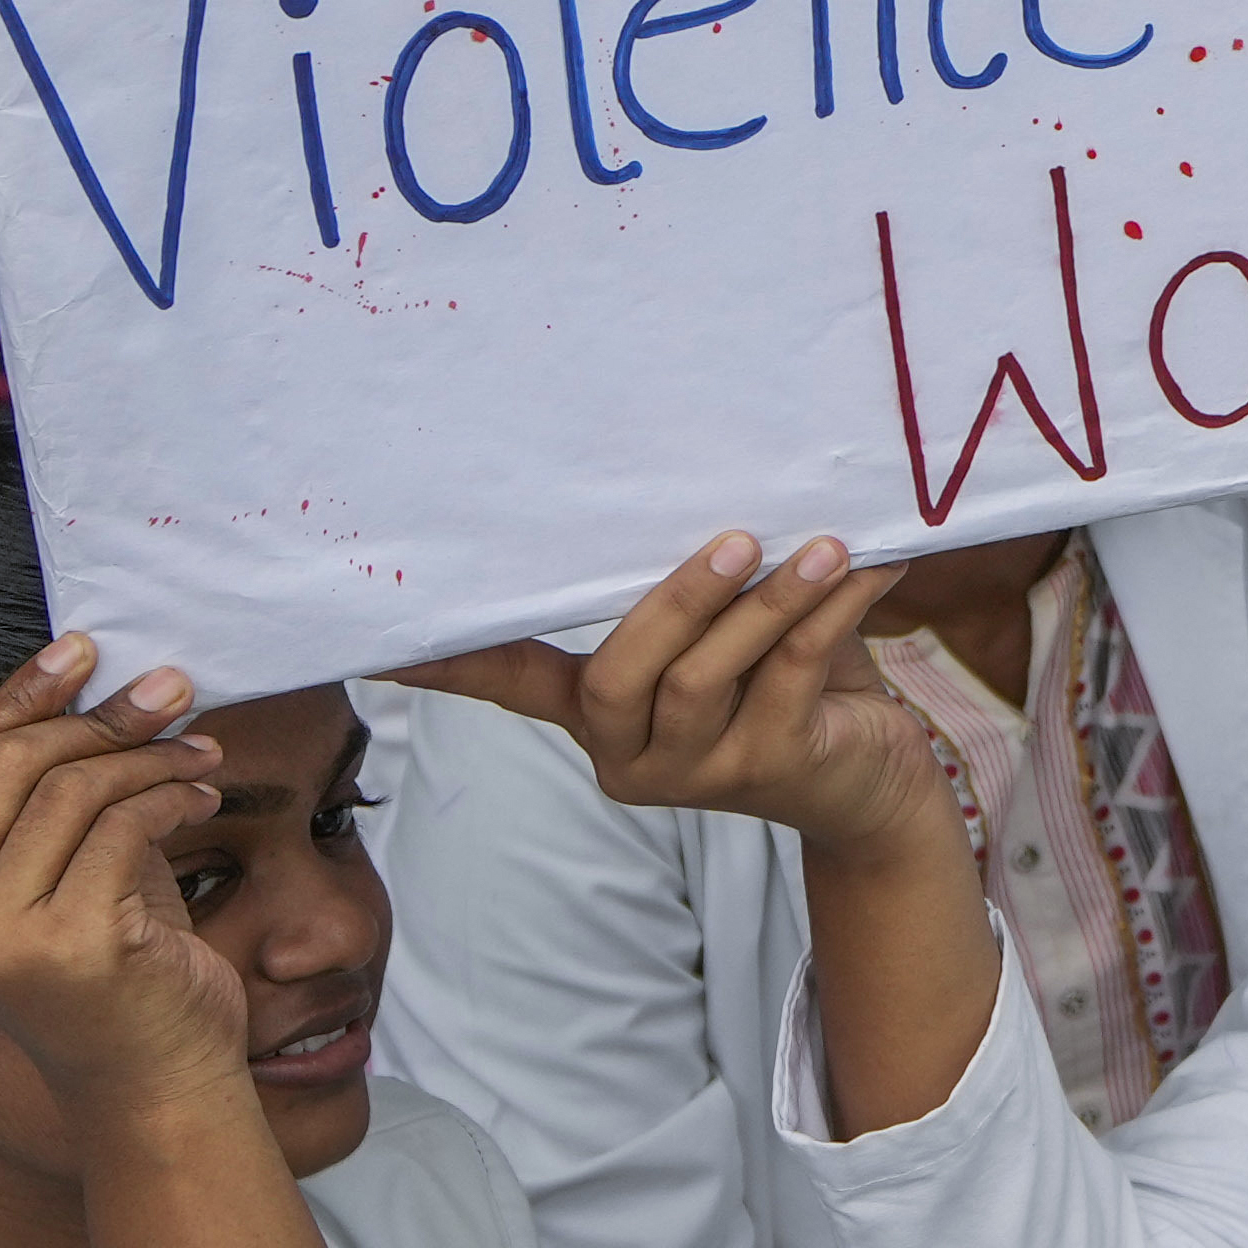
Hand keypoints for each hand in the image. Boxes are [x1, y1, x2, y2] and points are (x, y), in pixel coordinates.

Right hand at [0, 637, 243, 1125]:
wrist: (157, 1082)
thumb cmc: (118, 972)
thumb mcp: (63, 877)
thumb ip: (49, 804)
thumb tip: (92, 682)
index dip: (18, 696)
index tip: (81, 650)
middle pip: (8, 765)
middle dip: (96, 712)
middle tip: (168, 688)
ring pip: (72, 789)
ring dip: (151, 756)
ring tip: (202, 754)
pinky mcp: (66, 944)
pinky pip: (123, 826)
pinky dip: (172, 795)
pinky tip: (205, 797)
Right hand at [407, 534, 929, 860]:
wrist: (874, 780)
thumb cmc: (792, 680)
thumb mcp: (731, 629)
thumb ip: (694, 582)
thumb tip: (676, 468)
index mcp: (600, 715)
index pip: (509, 682)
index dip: (450, 660)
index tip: (373, 639)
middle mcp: (631, 753)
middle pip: (617, 681)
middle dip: (673, 603)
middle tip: (736, 539)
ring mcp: (697, 773)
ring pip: (700, 684)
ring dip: (763, 608)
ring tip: (819, 548)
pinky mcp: (770, 771)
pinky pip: (788, 683)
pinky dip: (829, 620)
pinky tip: (867, 570)